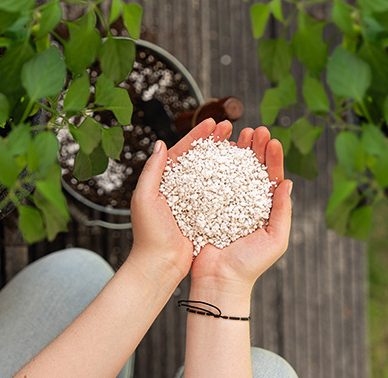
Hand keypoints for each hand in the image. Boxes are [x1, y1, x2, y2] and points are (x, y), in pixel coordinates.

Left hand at [128, 118, 233, 283]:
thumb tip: (160, 143)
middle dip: (215, 140)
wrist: (160, 265)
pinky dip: (230, 179)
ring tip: (241, 143)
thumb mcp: (145, 199)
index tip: (213, 121)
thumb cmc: (149, 234)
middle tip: (230, 126)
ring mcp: (193, 200)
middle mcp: (179, 187)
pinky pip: (219, 192)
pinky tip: (243, 171)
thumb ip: (151, 170)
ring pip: (212, 172)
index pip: (182, 150)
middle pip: (200, 157)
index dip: (198, 135)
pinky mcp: (205, 213)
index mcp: (163, 180)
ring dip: (225, 156)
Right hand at [190, 126, 292, 295]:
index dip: (272, 158)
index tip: (273, 141)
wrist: (218, 279)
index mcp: (263, 208)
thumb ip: (283, 212)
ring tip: (240, 133)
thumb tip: (288, 183)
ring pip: (232, 170)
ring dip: (237, 151)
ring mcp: (224, 202)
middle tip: (256, 130)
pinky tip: (217, 149)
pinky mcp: (205, 204)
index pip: (270, 177)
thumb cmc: (249, 264)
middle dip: (255, 148)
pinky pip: (211, 180)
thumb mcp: (276, 239)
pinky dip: (214, 163)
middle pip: (251, 168)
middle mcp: (244, 202)